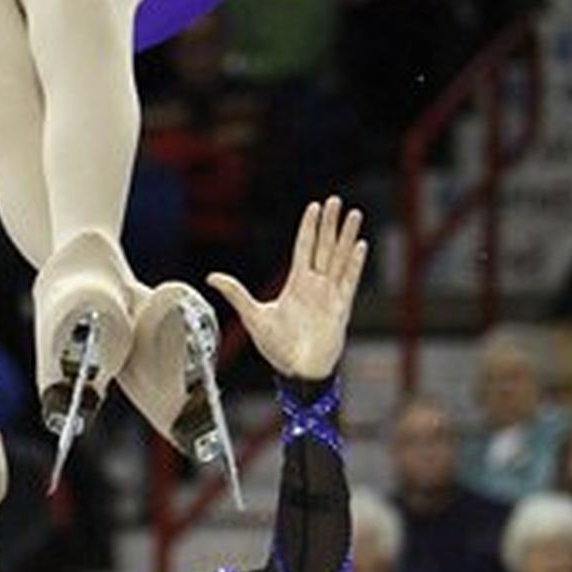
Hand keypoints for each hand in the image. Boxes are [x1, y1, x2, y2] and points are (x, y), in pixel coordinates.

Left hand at [207, 196, 366, 380]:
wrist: (297, 371)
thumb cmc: (277, 347)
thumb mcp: (253, 315)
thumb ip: (236, 293)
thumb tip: (212, 277)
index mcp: (297, 284)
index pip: (304, 247)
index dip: (309, 227)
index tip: (313, 206)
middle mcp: (316, 285)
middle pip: (324, 246)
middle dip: (329, 223)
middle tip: (335, 200)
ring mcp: (330, 294)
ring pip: (339, 257)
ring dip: (346, 235)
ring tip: (354, 214)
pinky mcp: (341, 307)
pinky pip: (349, 280)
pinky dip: (354, 262)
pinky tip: (359, 244)